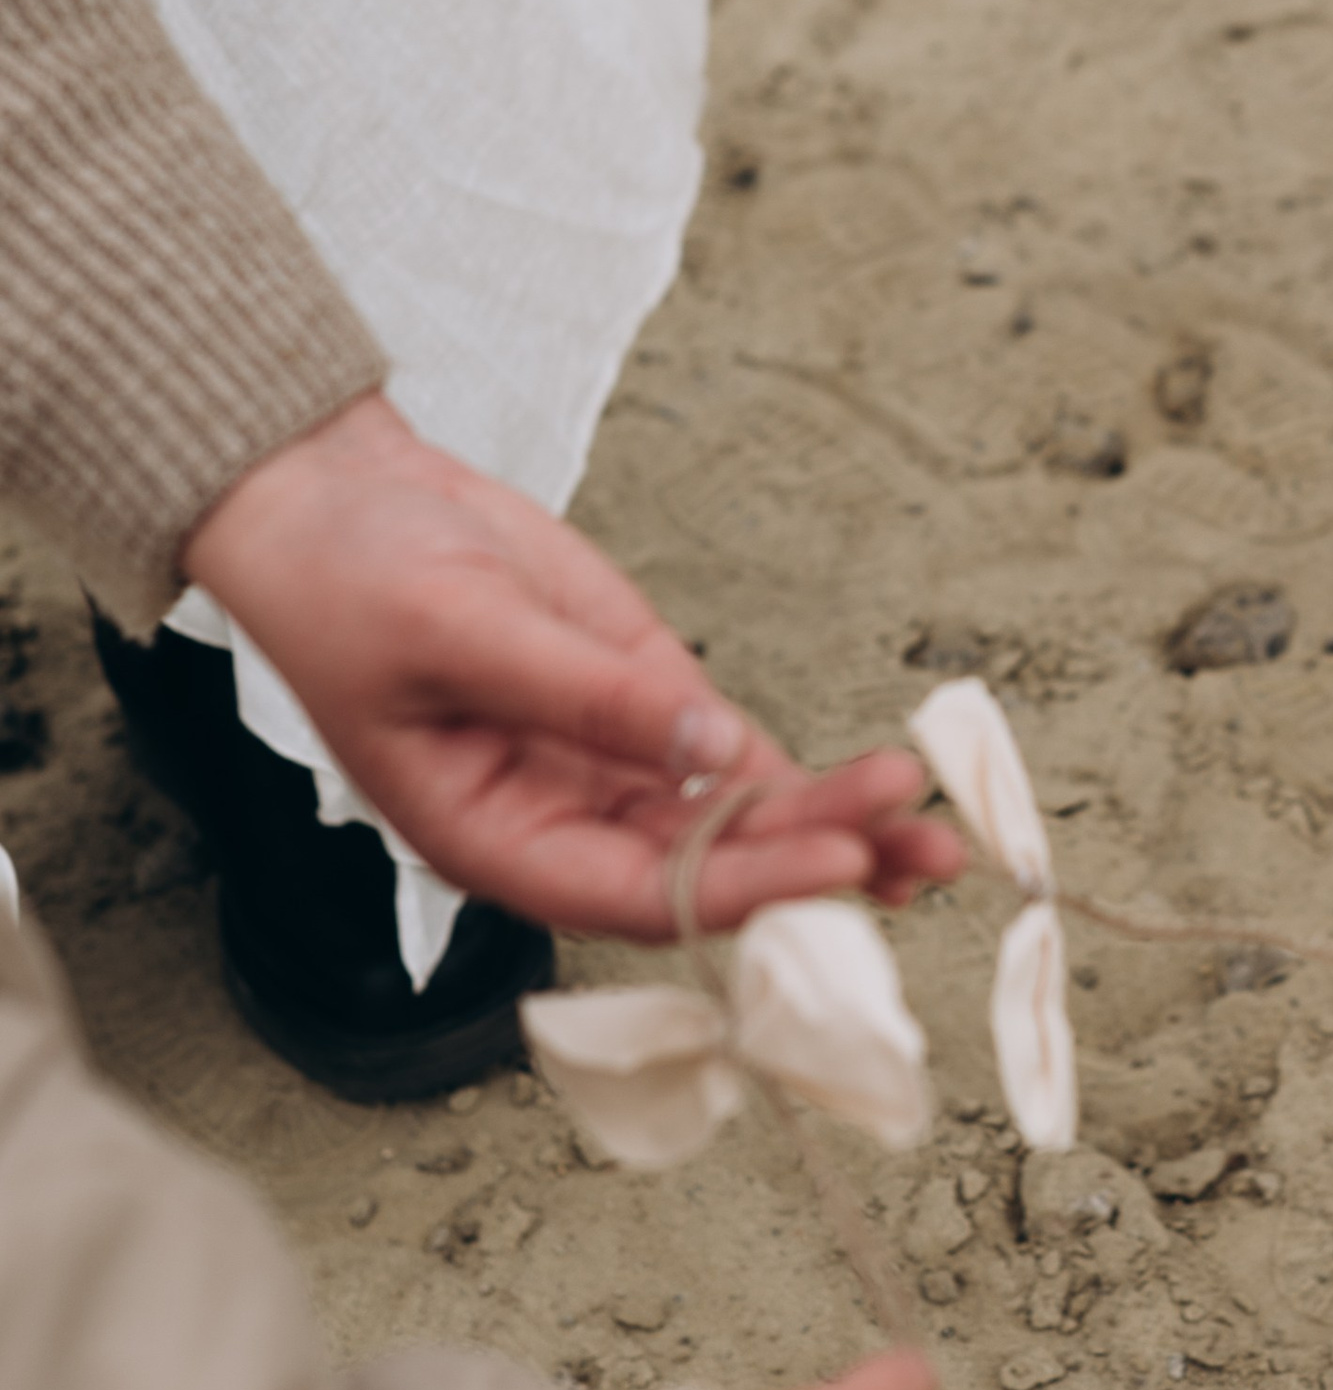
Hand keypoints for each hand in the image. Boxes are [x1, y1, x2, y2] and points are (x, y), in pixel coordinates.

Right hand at [183, 392, 965, 935]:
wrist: (339, 498)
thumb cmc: (353, 579)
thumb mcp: (462, 629)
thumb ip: (587, 695)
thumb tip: (708, 747)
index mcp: (492, 839)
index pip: (633, 891)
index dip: (739, 887)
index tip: (838, 859)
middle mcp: (559, 824)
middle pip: (704, 871)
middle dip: (816, 863)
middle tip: (923, 846)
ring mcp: (609, 766)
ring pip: (734, 823)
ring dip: (832, 829)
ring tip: (936, 831)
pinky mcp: (643, 703)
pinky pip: (734, 761)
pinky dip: (805, 778)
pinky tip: (879, 791)